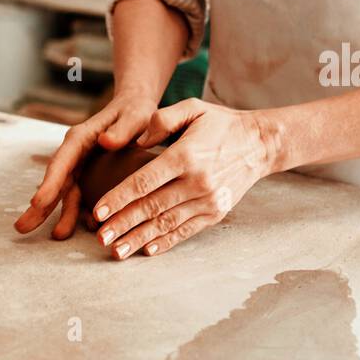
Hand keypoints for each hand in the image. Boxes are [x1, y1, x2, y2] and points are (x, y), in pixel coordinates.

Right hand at [14, 88, 158, 238]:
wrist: (135, 108)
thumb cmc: (135, 111)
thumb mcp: (134, 115)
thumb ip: (122, 129)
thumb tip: (105, 142)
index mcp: (80, 138)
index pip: (62, 162)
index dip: (49, 183)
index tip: (37, 202)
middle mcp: (74, 154)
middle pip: (55, 181)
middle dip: (39, 206)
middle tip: (22, 228)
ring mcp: (79, 167)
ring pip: (64, 194)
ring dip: (55, 215)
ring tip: (52, 237)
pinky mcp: (88, 177)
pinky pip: (79, 197)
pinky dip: (75, 214)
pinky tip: (70, 231)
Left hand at [92, 98, 272, 257]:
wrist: (260, 144)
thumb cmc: (220, 124)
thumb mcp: (192, 108)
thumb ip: (161, 119)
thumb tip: (135, 141)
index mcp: (186, 156)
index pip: (145, 181)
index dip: (119, 197)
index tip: (98, 211)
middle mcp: (197, 181)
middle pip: (152, 207)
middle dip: (123, 224)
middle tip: (100, 237)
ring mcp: (208, 201)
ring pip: (166, 224)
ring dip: (139, 238)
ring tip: (117, 251)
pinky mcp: (216, 213)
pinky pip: (186, 231)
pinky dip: (166, 242)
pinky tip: (146, 250)